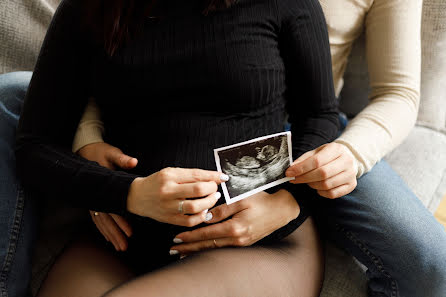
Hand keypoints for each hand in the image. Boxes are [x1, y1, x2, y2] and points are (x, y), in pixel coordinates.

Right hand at [78, 142, 137, 250]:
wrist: (85, 151)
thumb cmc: (101, 152)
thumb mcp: (111, 154)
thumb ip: (122, 159)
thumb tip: (133, 162)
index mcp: (101, 186)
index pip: (112, 208)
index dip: (120, 221)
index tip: (129, 232)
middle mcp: (96, 195)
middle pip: (105, 219)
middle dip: (115, 234)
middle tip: (124, 246)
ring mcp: (93, 199)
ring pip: (101, 221)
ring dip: (110, 235)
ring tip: (119, 247)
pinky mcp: (94, 200)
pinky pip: (97, 218)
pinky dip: (103, 229)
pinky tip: (109, 239)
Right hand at [127, 168, 227, 226]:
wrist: (137, 196)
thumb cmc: (157, 182)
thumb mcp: (171, 173)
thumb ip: (191, 175)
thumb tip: (214, 177)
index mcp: (169, 176)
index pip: (196, 175)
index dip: (213, 176)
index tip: (223, 177)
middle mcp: (168, 191)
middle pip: (197, 190)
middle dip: (212, 189)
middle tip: (216, 189)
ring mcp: (168, 207)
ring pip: (195, 207)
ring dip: (209, 203)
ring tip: (213, 199)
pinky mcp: (168, 219)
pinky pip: (189, 221)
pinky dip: (201, 217)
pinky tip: (205, 211)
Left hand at [170, 189, 299, 254]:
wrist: (281, 209)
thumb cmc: (261, 200)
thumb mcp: (242, 199)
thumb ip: (223, 209)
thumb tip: (206, 217)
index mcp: (234, 227)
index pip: (207, 233)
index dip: (191, 236)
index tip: (177, 238)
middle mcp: (237, 238)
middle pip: (208, 245)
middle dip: (189, 247)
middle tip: (173, 250)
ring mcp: (242, 243)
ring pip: (214, 248)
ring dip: (198, 251)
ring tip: (183, 253)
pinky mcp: (245, 243)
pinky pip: (223, 248)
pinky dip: (210, 250)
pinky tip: (203, 250)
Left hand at [285, 143, 357, 198]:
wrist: (348, 158)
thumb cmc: (328, 155)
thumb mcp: (317, 152)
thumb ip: (304, 160)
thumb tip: (291, 169)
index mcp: (337, 149)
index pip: (316, 161)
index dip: (301, 168)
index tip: (289, 173)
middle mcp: (347, 161)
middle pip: (322, 174)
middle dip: (305, 178)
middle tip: (295, 179)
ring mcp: (351, 174)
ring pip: (326, 185)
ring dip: (312, 185)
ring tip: (307, 181)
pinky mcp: (351, 185)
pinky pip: (332, 194)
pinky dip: (321, 192)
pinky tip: (317, 187)